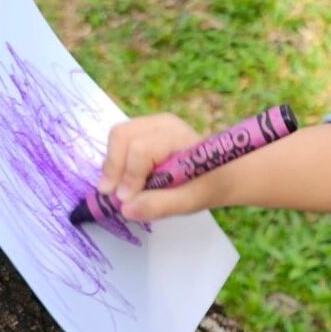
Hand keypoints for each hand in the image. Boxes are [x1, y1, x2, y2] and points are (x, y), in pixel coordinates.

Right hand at [98, 114, 212, 220]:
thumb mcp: (188, 202)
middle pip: (122, 136)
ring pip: (116, 136)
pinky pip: (119, 141)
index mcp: (177, 137)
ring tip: (120, 188)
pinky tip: (127, 180)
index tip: (126, 200)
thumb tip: (125, 208)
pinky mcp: (143, 129)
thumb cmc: (205, 187)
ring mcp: (151, 122)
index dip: (130, 176)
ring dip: (113, 165)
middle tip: (113, 194)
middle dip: (114, 167)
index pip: (141, 150)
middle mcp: (162, 123)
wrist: (217, 176)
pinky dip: (117, 161)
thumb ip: (159, 205)